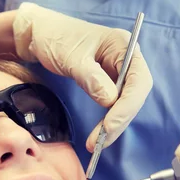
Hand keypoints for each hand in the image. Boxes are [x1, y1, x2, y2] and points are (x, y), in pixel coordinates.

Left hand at [13, 2, 152, 150]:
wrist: (41, 34)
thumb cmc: (55, 38)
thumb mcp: (71, 57)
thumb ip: (91, 78)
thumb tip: (110, 101)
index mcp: (123, 45)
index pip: (138, 80)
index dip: (127, 106)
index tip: (110, 125)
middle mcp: (126, 59)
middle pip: (134, 96)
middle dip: (119, 120)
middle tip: (100, 142)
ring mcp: (118, 72)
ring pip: (125, 105)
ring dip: (114, 126)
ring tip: (96, 144)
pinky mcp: (108, 83)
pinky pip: (114, 106)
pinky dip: (107, 122)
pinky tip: (98, 135)